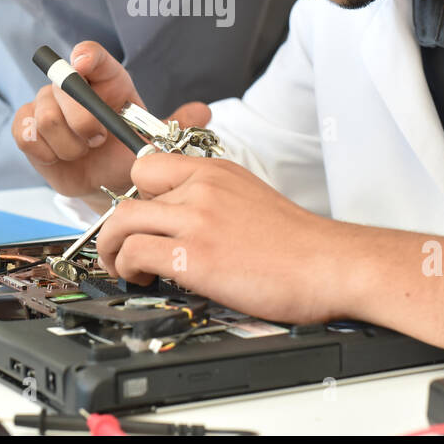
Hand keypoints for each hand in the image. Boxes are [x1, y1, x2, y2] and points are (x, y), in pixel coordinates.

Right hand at [11, 40, 210, 198]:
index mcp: (107, 81)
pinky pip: (26, 133)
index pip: (92, 55)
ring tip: (83, 152)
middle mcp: (74, 88)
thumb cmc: (129, 152)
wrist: (108, 180)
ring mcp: (47, 107)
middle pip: (64, 87)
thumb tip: (202, 112)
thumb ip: (177, 125)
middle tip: (98, 140)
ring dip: (67, 142)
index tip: (85, 62)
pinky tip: (62, 157)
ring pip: (45, 116)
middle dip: (83, 119)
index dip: (86, 55)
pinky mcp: (28, 130)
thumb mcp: (155, 140)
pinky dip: (45, 149)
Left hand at [95, 154, 341, 323]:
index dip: (137, 193)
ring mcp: (196, 219)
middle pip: (130, 194)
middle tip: (123, 246)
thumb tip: (184, 216)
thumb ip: (214, 198)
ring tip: (125, 267)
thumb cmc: (298, 243)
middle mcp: (202, 188)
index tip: (139, 215)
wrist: (330, 264)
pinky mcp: (194, 255)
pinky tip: (143, 279)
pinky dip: (128, 269)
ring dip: (113, 249)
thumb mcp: (250, 197)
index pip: (150, 164)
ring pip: (123, 222)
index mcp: (216, 171)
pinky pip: (135, 253)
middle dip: (118, 226)